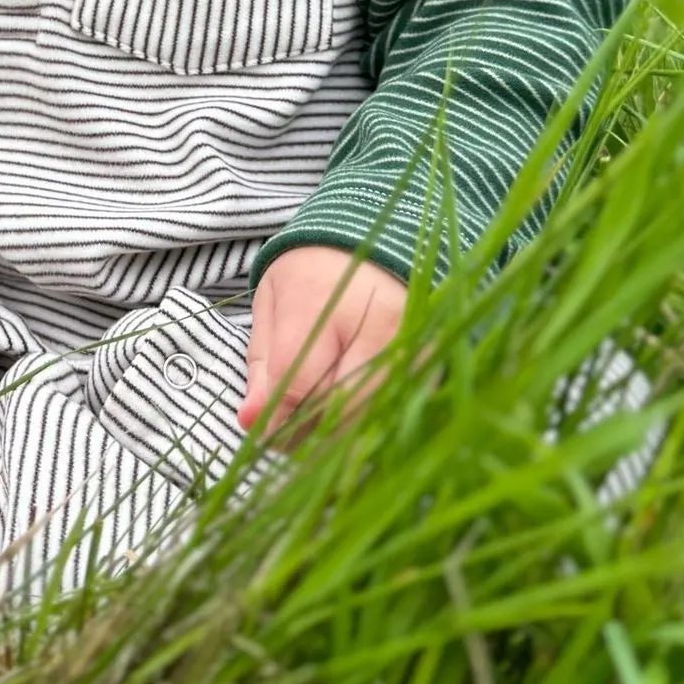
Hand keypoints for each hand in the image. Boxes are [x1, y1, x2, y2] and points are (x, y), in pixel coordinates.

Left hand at [238, 246, 407, 444]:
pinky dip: (370, 424)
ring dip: (340, 438)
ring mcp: (409, 345)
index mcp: (319, 303)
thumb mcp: (273, 303)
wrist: (372, 241)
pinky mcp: (431, 360)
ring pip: (372, 417)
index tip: (264, 434)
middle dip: (308, 436)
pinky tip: (350, 419)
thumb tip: (252, 422)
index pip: (297, 383)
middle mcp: (372, 325)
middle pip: (340, 409)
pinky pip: (397, 409)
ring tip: (316, 433)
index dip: (278, 420)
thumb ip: (262, 365)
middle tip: (288, 442)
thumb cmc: (311, 273)